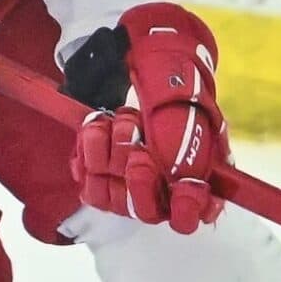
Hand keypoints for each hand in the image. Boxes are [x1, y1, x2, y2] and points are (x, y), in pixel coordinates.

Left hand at [67, 4, 227, 234]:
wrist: (144, 65)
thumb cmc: (174, 89)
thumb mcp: (188, 106)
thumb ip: (186, 141)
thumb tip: (182, 177)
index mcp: (195, 178)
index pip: (190, 216)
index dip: (186, 207)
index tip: (188, 185)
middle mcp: (160, 189)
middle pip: (147, 211)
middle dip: (140, 179)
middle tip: (139, 149)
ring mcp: (126, 185)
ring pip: (112, 195)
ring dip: (113, 153)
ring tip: (122, 120)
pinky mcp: (97, 175)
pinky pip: (85, 178)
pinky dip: (88, 150)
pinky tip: (98, 126)